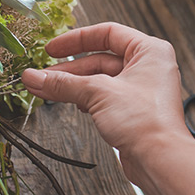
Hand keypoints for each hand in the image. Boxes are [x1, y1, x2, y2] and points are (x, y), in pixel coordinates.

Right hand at [21, 23, 192, 181]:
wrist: (159, 160)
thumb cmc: (146, 122)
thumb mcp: (98, 94)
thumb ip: (63, 83)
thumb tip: (35, 77)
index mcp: (149, 51)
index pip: (108, 33)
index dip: (77, 39)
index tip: (53, 48)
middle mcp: (148, 67)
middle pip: (101, 59)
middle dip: (70, 69)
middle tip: (43, 75)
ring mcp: (141, 90)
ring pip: (101, 80)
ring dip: (74, 85)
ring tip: (48, 89)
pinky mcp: (134, 111)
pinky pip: (105, 97)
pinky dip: (86, 99)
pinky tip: (70, 102)